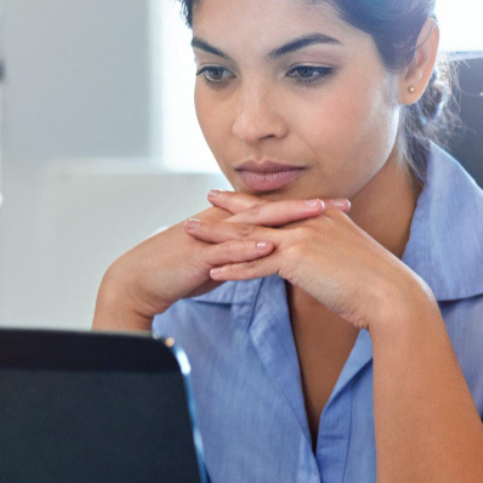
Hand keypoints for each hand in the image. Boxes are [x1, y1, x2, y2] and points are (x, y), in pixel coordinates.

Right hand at [93, 193, 351, 330]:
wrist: (141, 279)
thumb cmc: (179, 270)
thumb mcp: (220, 260)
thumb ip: (245, 255)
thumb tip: (271, 258)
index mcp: (231, 223)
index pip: (274, 211)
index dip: (306, 209)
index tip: (339, 208)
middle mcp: (224, 223)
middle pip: (271, 209)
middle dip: (307, 206)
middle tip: (341, 203)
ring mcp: (212, 236)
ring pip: (254, 222)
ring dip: (286, 217)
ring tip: (316, 214)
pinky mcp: (200, 254)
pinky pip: (228, 248)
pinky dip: (249, 246)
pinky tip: (271, 245)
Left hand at [184, 191, 434, 332]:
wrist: (389, 294)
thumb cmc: (373, 283)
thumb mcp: (346, 258)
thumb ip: (325, 253)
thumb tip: (311, 262)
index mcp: (322, 216)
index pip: (279, 208)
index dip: (252, 202)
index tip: (229, 198)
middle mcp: (310, 221)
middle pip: (258, 215)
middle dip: (226, 210)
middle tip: (201, 205)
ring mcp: (302, 237)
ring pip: (251, 236)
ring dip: (218, 238)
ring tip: (192, 236)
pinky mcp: (297, 260)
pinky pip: (258, 264)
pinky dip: (234, 269)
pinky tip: (213, 273)